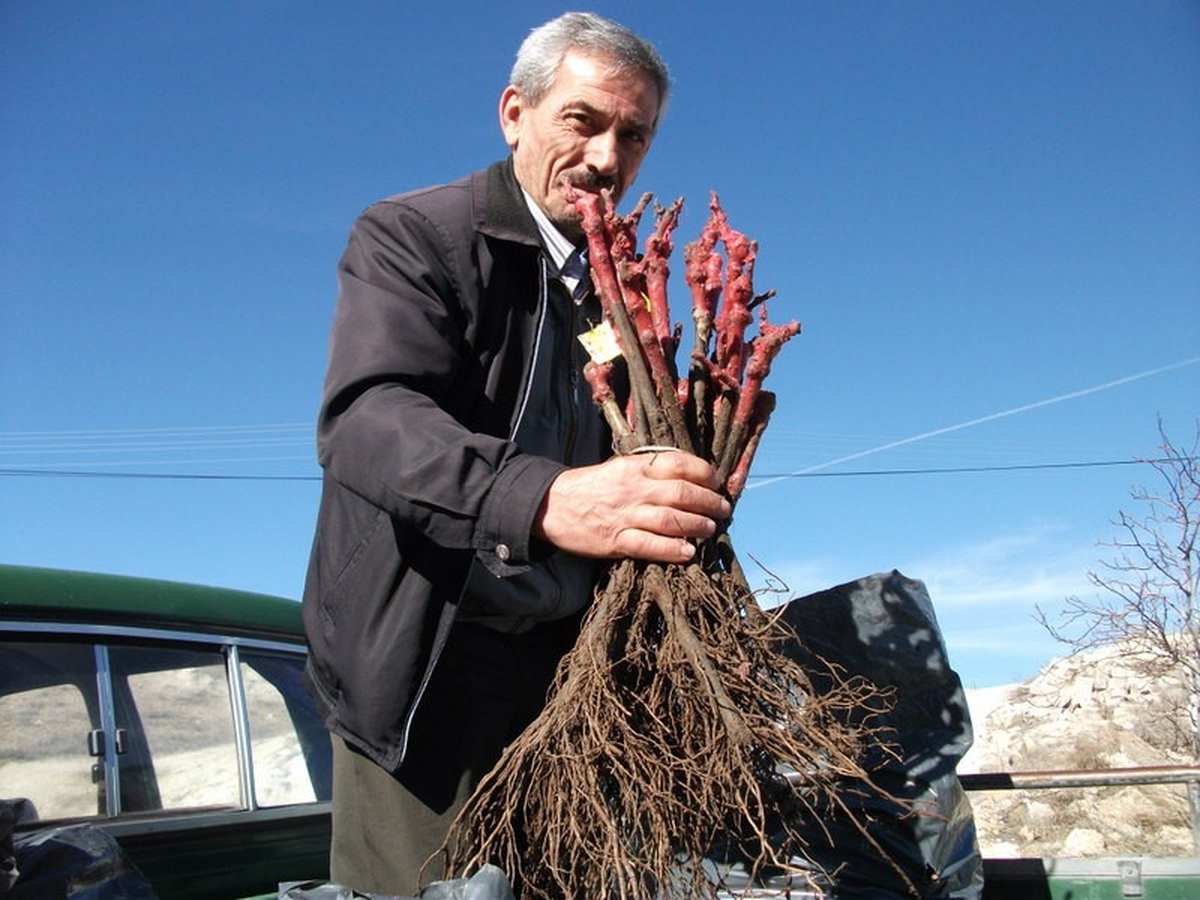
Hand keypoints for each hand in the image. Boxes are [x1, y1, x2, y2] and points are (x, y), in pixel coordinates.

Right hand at [533, 450, 730, 562]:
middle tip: (723, 509)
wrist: (553, 504)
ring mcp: (625, 516)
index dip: (704, 474)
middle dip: (709, 502)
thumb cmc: (592, 486)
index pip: (679, 464)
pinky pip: (650, 546)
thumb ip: (650, 470)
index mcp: (636, 467)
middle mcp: (634, 489)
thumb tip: (688, 477)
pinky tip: (688, 552)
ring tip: (711, 529)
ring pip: (671, 520)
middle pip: (682, 493)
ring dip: (697, 525)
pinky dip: (672, 550)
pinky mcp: (616, 541)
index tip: (717, 482)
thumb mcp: (620, 467)